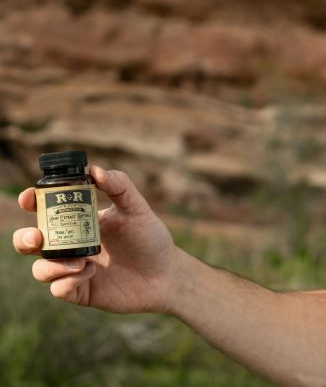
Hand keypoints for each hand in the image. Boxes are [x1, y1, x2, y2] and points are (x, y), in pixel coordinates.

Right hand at [13, 166, 179, 313]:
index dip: (31, 202)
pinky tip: (90, 272)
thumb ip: (119, 185)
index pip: (46, 210)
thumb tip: (94, 170)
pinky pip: (58, 289)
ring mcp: (74, 269)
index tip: (28, 198)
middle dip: (24, 238)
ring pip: (40, 268)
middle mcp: (72, 244)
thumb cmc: (150, 237)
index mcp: (80, 220)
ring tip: (81, 261)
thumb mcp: (136, 207)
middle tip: (37, 237)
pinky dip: (67, 282)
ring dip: (51, 264)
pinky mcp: (81, 291)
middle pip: (30, 242)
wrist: (166, 274)